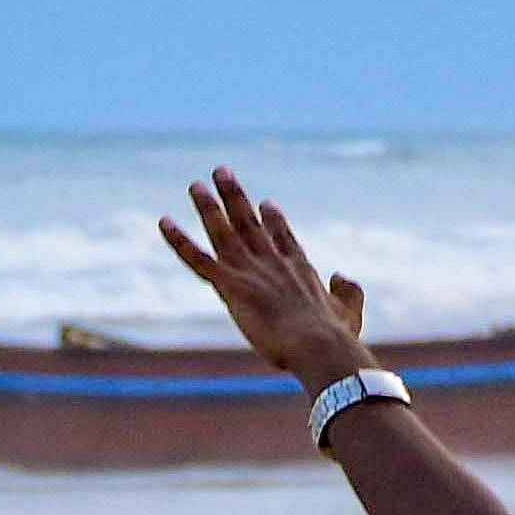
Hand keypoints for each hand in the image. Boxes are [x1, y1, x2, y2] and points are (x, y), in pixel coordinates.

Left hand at [157, 168, 372, 386]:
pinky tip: (164, 222)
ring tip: (195, 185)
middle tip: (222, 173)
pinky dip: (179, 240)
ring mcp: (249, 270)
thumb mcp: (350, 312)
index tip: (266, 203)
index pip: (282, 236)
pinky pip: (198, 259)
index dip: (273, 220)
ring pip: (222, 231)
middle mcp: (270, 261)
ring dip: (207, 206)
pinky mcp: (230, 285)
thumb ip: (349, 291)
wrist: (316, 342)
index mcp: (298, 266)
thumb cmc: (335, 335)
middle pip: (247, 221)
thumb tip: (341, 274)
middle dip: (234, 196)